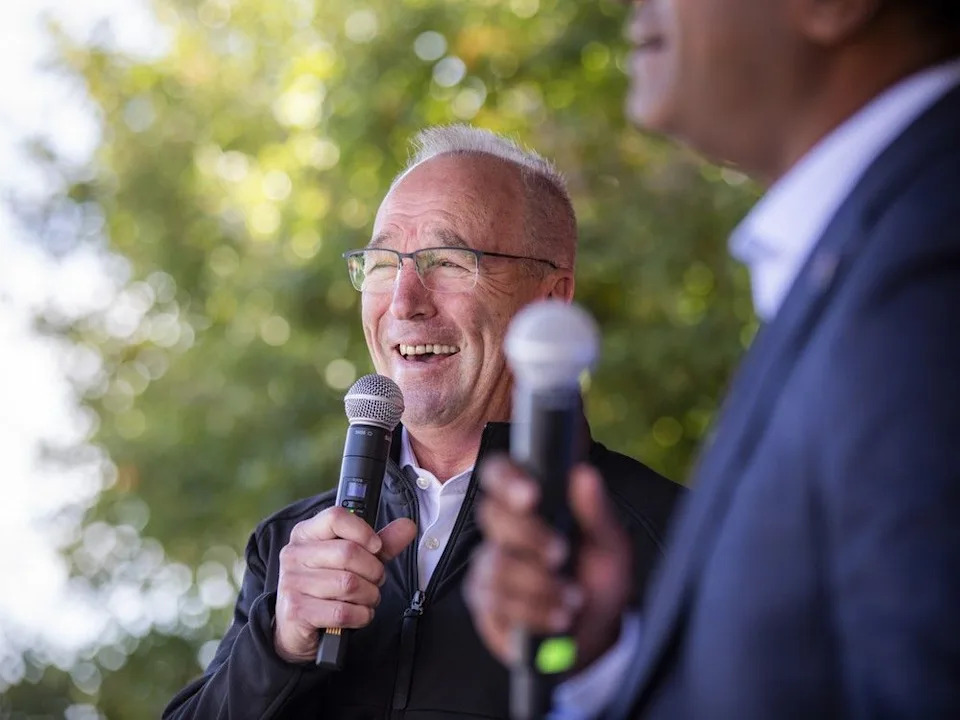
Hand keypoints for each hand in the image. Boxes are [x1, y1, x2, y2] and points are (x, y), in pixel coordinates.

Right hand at [274, 506, 416, 662]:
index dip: (364, 532)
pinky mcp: (296, 611)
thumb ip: (382, 543)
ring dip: (369, 595)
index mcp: (306, 533)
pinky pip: (342, 612)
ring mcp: (292, 582)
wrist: (297, 626)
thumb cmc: (328, 585)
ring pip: (349, 584)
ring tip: (367, 598)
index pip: (336, 517)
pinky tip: (358, 614)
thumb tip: (408, 526)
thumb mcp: (355, 560)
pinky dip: (361, 615)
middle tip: (376, 580)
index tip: (376, 547)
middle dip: (373, 571)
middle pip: (348, 552)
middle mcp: (294, 554)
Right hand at [465, 458, 632, 670]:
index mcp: (530, 505)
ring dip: (539, 585)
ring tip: (572, 599)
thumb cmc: (597, 580)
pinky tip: (557, 618)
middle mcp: (503, 531)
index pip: (499, 474)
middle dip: (530, 537)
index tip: (531, 496)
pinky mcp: (485, 603)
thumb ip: (596, 512)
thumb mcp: (608, 546)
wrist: (594, 634)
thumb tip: (584, 474)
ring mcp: (489, 566)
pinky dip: (533, 612)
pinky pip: (497, 602)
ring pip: (496, 565)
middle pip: (493, 516)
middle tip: (561, 555)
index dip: (507, 479)